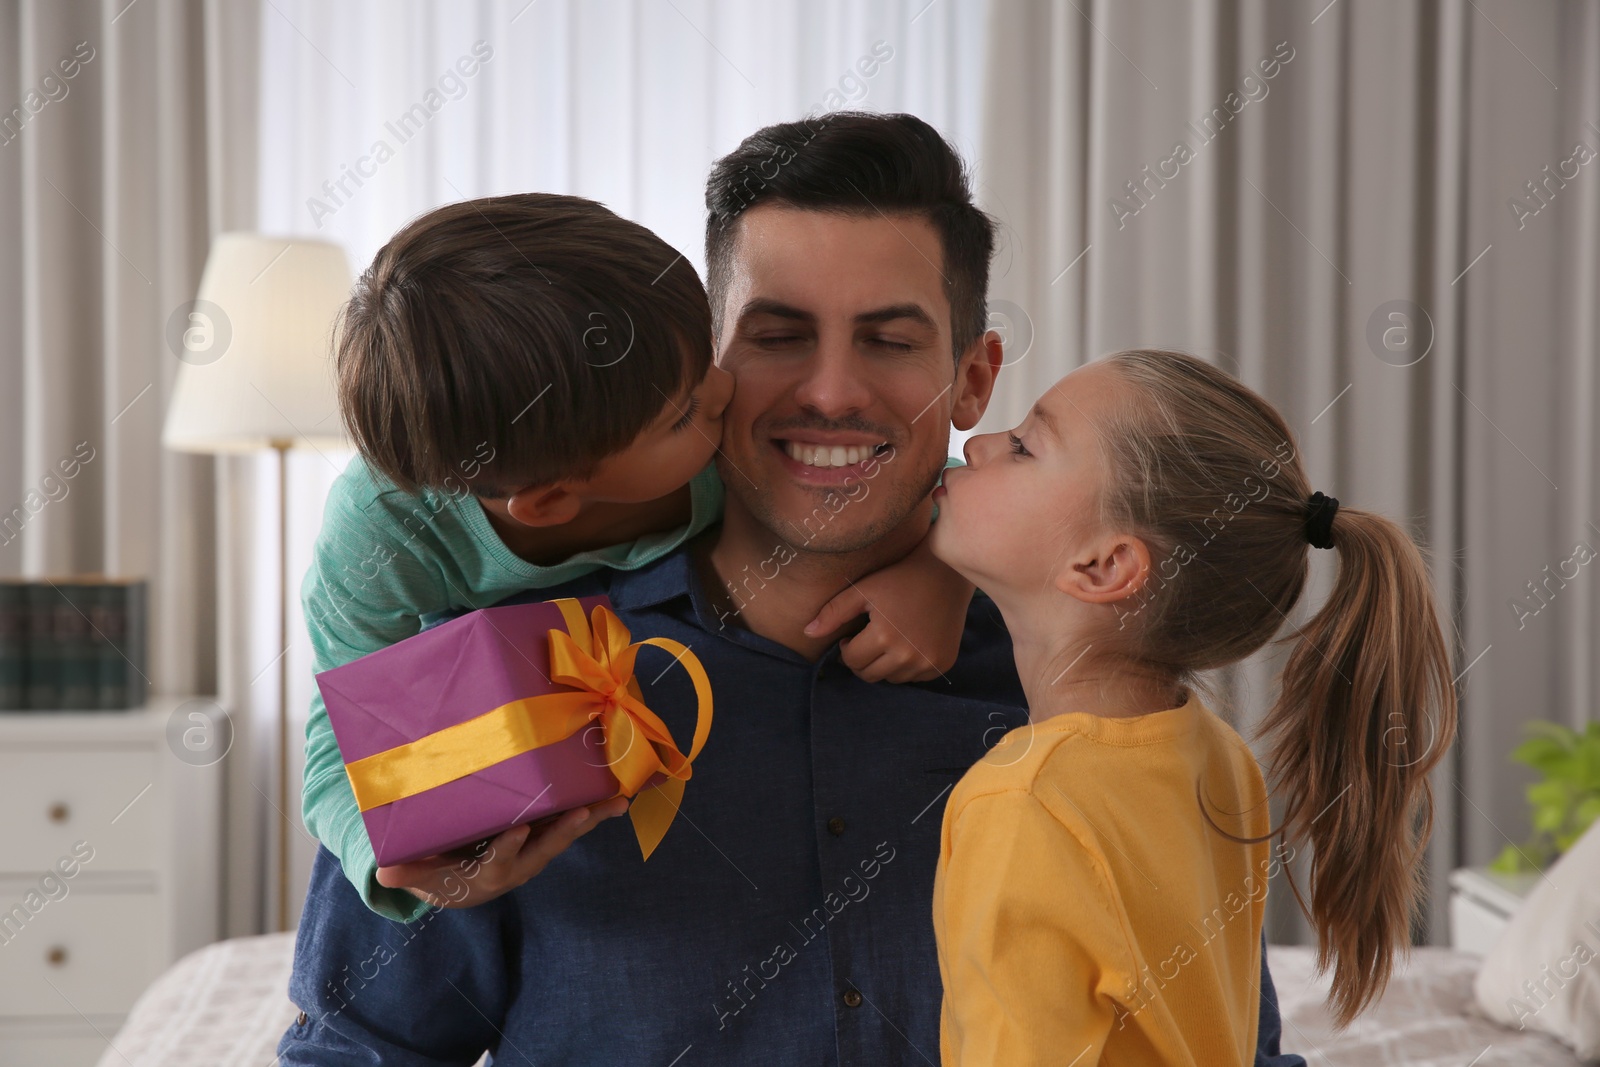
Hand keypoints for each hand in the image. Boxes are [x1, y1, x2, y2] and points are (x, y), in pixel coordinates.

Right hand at [375, 796, 629, 908]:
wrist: (461, 887)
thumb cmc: (437, 875)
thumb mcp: (418, 874)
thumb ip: (406, 871)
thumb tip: (384, 871)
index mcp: (489, 873)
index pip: (499, 860)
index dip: (508, 845)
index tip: (517, 829)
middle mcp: (520, 864)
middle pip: (544, 847)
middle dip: (565, 830)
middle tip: (584, 813)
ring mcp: (536, 850)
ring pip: (565, 834)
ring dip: (591, 817)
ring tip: (616, 802)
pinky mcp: (545, 836)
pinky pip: (571, 822)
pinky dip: (592, 809)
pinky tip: (615, 795)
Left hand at [804, 544, 972, 683]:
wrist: (944, 573)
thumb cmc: (897, 578)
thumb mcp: (862, 590)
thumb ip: (833, 612)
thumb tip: (806, 633)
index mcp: (884, 637)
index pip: (852, 660)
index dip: (846, 648)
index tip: (852, 635)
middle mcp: (907, 655)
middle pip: (870, 675)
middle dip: (862, 660)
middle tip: (868, 639)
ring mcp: (927, 662)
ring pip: (891, 679)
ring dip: (883, 665)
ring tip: (888, 640)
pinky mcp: (942, 664)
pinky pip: (914, 677)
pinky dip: (906, 666)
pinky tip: (908, 643)